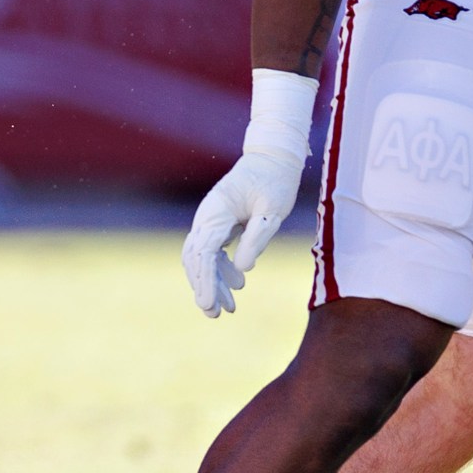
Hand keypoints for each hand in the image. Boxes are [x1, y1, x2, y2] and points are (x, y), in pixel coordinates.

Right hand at [181, 69, 318, 316]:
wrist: (273, 158)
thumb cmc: (276, 182)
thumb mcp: (272, 211)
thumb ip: (257, 238)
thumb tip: (244, 270)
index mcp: (217, 213)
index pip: (204, 253)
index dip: (205, 281)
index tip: (210, 304)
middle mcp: (207, 217)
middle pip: (196, 259)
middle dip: (203, 288)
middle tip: (214, 315)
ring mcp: (211, 220)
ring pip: (202, 258)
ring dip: (211, 283)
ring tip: (227, 310)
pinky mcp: (220, 223)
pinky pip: (212, 252)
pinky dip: (220, 271)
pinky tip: (237, 285)